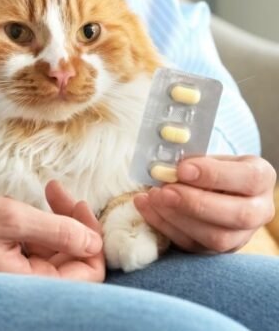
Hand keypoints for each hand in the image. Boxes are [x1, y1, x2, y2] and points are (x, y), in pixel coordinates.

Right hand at [0, 181, 104, 280]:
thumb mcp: (10, 219)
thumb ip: (56, 230)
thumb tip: (94, 241)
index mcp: (31, 283)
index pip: (88, 272)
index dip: (91, 237)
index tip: (78, 204)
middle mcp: (28, 284)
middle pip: (74, 259)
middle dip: (73, 222)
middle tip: (57, 190)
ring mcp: (18, 274)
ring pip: (56, 250)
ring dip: (56, 219)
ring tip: (46, 193)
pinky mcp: (8, 262)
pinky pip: (36, 247)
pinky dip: (37, 224)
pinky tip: (26, 206)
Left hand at [134, 155, 275, 252]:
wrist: (205, 188)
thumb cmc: (205, 167)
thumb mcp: (205, 156)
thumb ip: (192, 161)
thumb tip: (164, 166)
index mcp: (261, 178)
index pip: (250, 178)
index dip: (215, 175)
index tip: (182, 169)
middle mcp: (258, 210)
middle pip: (238, 215)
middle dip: (195, 203)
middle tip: (164, 190)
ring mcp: (239, 236)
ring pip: (216, 237)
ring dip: (177, 217)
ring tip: (152, 197)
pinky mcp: (214, 251)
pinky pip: (192, 245)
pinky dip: (164, 226)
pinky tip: (146, 206)